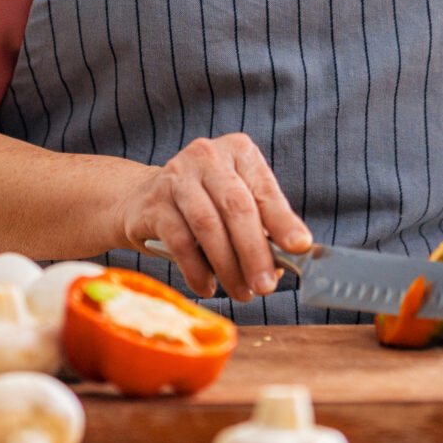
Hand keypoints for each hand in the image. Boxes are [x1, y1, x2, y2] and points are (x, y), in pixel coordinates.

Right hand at [117, 134, 312, 303]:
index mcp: (238, 151)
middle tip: (266, 287)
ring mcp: (177, 176)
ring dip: (228, 266)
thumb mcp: (236, 204)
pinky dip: (196, 270)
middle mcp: (207, 156)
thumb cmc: (204, 203)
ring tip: (241, 292)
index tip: (299, 247)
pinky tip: (207, 287)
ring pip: (208, 225)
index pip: (265, 190)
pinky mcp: (154, 202)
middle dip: (255, 252)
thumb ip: (261, 226)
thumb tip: (282, 264)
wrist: (143, 198)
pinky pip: (179, 241)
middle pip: (237, 207)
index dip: (283, 220)